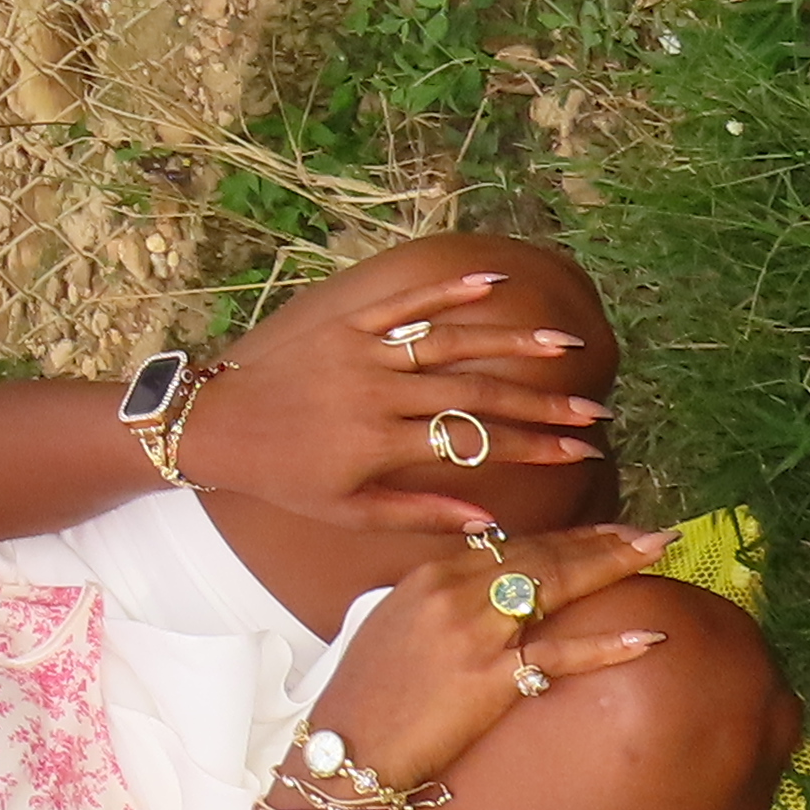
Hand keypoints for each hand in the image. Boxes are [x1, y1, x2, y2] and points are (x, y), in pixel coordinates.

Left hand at [172, 264, 608, 530]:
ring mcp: (361, 351)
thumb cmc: (283, 477)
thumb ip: (420, 514)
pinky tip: (494, 282)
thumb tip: (491, 526)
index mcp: (379, 444)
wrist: (214, 425)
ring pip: (450, 343)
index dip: (534, 449)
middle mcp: (376, 393)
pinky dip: (447, 292)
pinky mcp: (344, 323)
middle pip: (476, 394)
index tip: (583, 452)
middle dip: (542, 404)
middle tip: (596, 410)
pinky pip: (403, 304)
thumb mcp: (346, 511)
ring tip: (564, 346)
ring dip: (511, 343)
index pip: (476, 444)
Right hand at [298, 523, 672, 798]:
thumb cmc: (368, 694)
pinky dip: (607, 645)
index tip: (606, 531)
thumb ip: (440, 599)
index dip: (566, 536)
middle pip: (542, 556)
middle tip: (650, 533)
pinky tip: (647, 636)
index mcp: (429, 575)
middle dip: (601, 541)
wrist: (348, 746)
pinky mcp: (489, 679)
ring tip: (656, 553)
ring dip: (612, 565)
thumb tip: (485, 589)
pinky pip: (559, 656)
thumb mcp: (394, 625)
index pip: (512, 545)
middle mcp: (453, 593)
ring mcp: (473, 634)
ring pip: (555, 587)